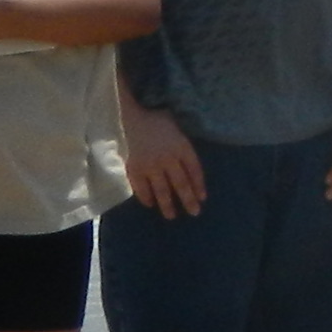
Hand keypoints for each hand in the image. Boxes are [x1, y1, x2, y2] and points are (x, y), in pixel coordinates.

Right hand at [122, 98, 206, 214]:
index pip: (194, 170)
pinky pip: (141, 188)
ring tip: (171, 216)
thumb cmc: (156, 120)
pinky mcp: (134, 169)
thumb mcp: (177, 128)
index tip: (202, 198)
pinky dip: (146, 197)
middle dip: (188, 200)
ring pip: (162, 190)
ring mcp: (151, 166)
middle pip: (180, 184)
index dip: (199, 185)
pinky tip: (150, 204)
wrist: (130, 116)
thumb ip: (183, 146)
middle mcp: (168, 159)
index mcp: (181, 147)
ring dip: (167, 204)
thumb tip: (190, 167)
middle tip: (194, 213)